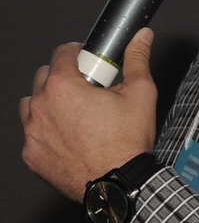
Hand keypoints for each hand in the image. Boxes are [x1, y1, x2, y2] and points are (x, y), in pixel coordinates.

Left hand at [19, 28, 157, 201]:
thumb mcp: (140, 92)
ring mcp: (33, 133)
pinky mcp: (32, 156)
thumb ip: (137, 58)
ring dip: (48, 103)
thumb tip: (142, 37)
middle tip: (86, 89)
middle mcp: (41, 107)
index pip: (61, 53)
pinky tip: (68, 136)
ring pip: (31, 105)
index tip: (87, 61)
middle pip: (43, 77)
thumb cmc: (127, 142)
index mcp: (63, 87)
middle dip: (63, 78)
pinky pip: (32, 134)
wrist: (118, 184)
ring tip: (73, 113)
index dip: (77, 53)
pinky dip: (46, 132)